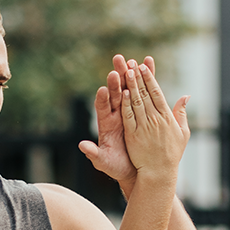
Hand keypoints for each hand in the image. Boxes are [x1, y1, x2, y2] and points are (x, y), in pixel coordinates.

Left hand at [78, 55, 156, 188]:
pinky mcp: (140, 108)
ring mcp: (128, 109)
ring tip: (132, 60)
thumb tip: (82, 146)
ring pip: (129, 88)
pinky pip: (143, 90)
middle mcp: (115, 114)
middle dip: (115, 80)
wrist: (134, 168)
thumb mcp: (104, 161)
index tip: (103, 90)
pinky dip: (146, 78)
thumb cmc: (115, 166)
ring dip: (130, 74)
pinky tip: (148, 63)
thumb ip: (94, 153)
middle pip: (114, 93)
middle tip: (116, 66)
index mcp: (105, 124)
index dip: (102, 99)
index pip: (102, 108)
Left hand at [120, 61, 189, 179]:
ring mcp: (144, 127)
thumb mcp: (182, 133)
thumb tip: (186, 96)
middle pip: (145, 94)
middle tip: (132, 62)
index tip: (144, 66)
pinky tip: (122, 93)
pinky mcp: (133, 135)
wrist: (159, 173)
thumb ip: (182, 113)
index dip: (150, 79)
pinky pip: (129, 117)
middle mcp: (155, 120)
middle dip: (138, 77)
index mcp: (167, 118)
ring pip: (136, 102)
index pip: (157, 93)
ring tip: (126, 71)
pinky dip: (126, 104)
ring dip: (131, 86)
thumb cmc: (171, 154)